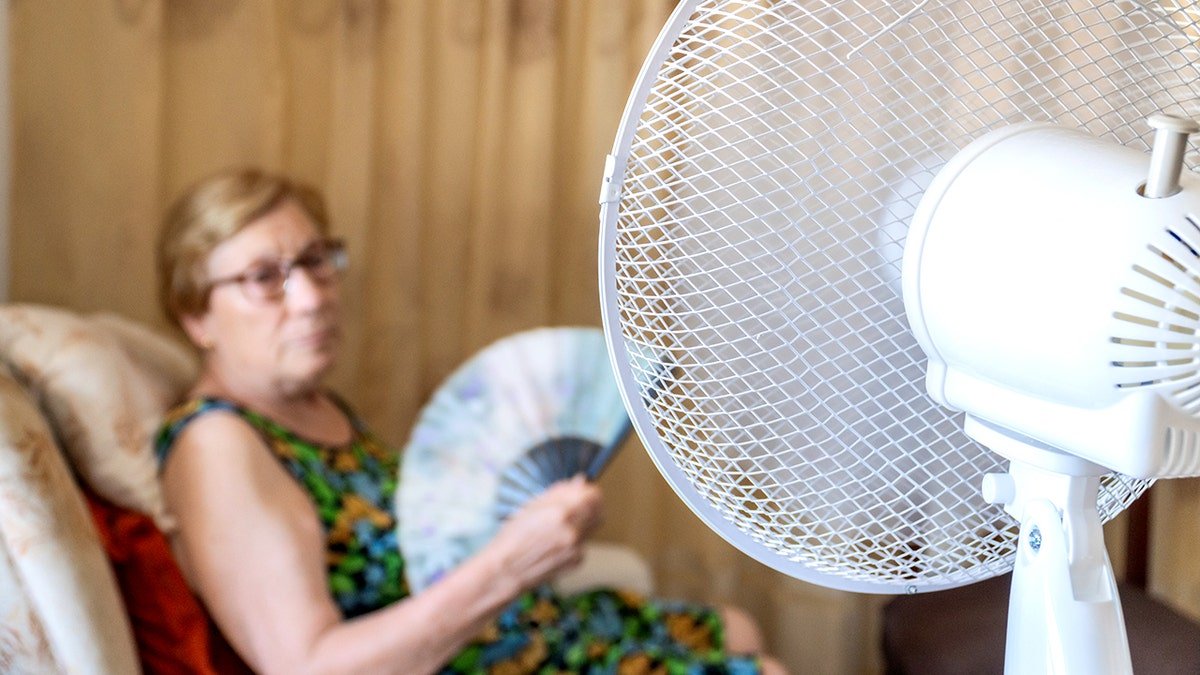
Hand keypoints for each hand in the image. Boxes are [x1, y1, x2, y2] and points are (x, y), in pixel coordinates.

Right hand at [486, 475, 603, 591]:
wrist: (506, 571)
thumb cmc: (513, 537)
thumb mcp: (532, 505)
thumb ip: (561, 492)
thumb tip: (580, 480)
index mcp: (562, 513)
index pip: (595, 496)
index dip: (587, 492)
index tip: (580, 491)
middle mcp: (574, 531)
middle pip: (599, 512)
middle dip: (589, 506)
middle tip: (573, 507)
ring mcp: (577, 549)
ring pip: (591, 528)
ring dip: (580, 523)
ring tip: (557, 528)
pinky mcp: (577, 562)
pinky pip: (583, 544)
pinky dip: (573, 540)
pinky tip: (554, 544)